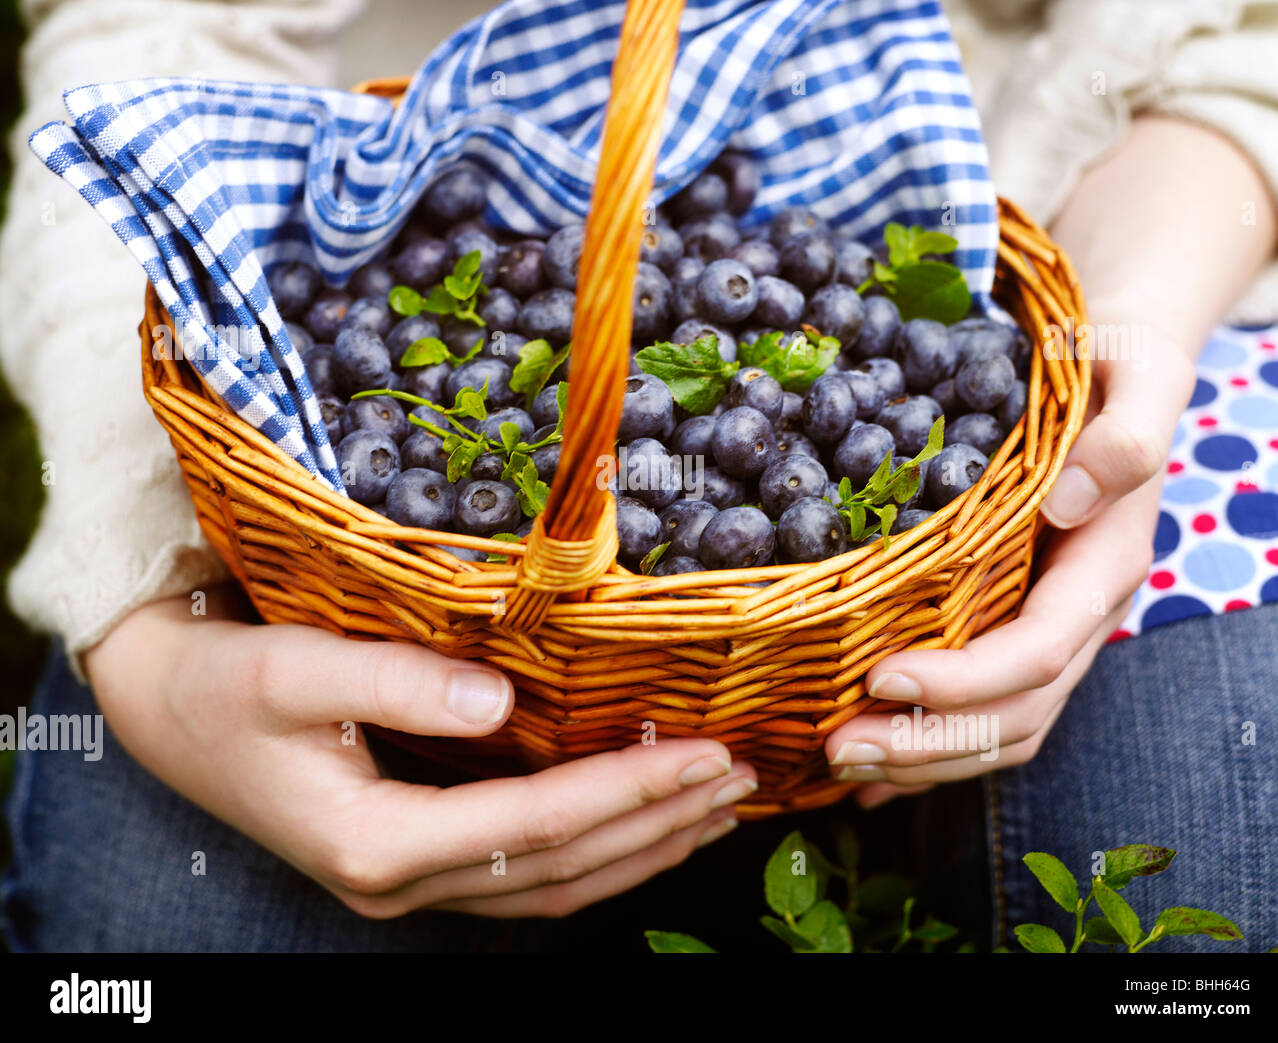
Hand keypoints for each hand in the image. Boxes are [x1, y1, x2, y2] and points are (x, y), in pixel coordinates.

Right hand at [86, 587, 756, 917]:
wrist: (166, 706)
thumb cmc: (220, 681)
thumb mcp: (288, 670)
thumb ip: (390, 684)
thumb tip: (497, 701)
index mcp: (374, 843)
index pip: (530, 825)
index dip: (623, 793)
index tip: (701, 754)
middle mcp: (399, 880)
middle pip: (559, 867)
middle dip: (656, 823)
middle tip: (737, 778)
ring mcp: (409, 881)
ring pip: (552, 884)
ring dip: (640, 848)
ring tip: (715, 805)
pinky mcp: (416, 858)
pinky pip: (527, 872)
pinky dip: (595, 850)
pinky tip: (641, 819)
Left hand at [824, 342, 1183, 808]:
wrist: (1113, 364)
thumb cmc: (1114, 362)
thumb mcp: (1135, 376)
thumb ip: (1123, 439)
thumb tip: (1070, 501)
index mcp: (1106, 564)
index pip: (1040, 651)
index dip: (965, 680)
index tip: (882, 680)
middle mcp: (1078, 613)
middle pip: (1014, 714)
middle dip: (928, 743)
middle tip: (838, 748)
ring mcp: (1047, 627)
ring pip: (995, 728)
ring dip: (918, 757)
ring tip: (837, 760)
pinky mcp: (1012, 625)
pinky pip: (977, 710)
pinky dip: (923, 745)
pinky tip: (867, 769)